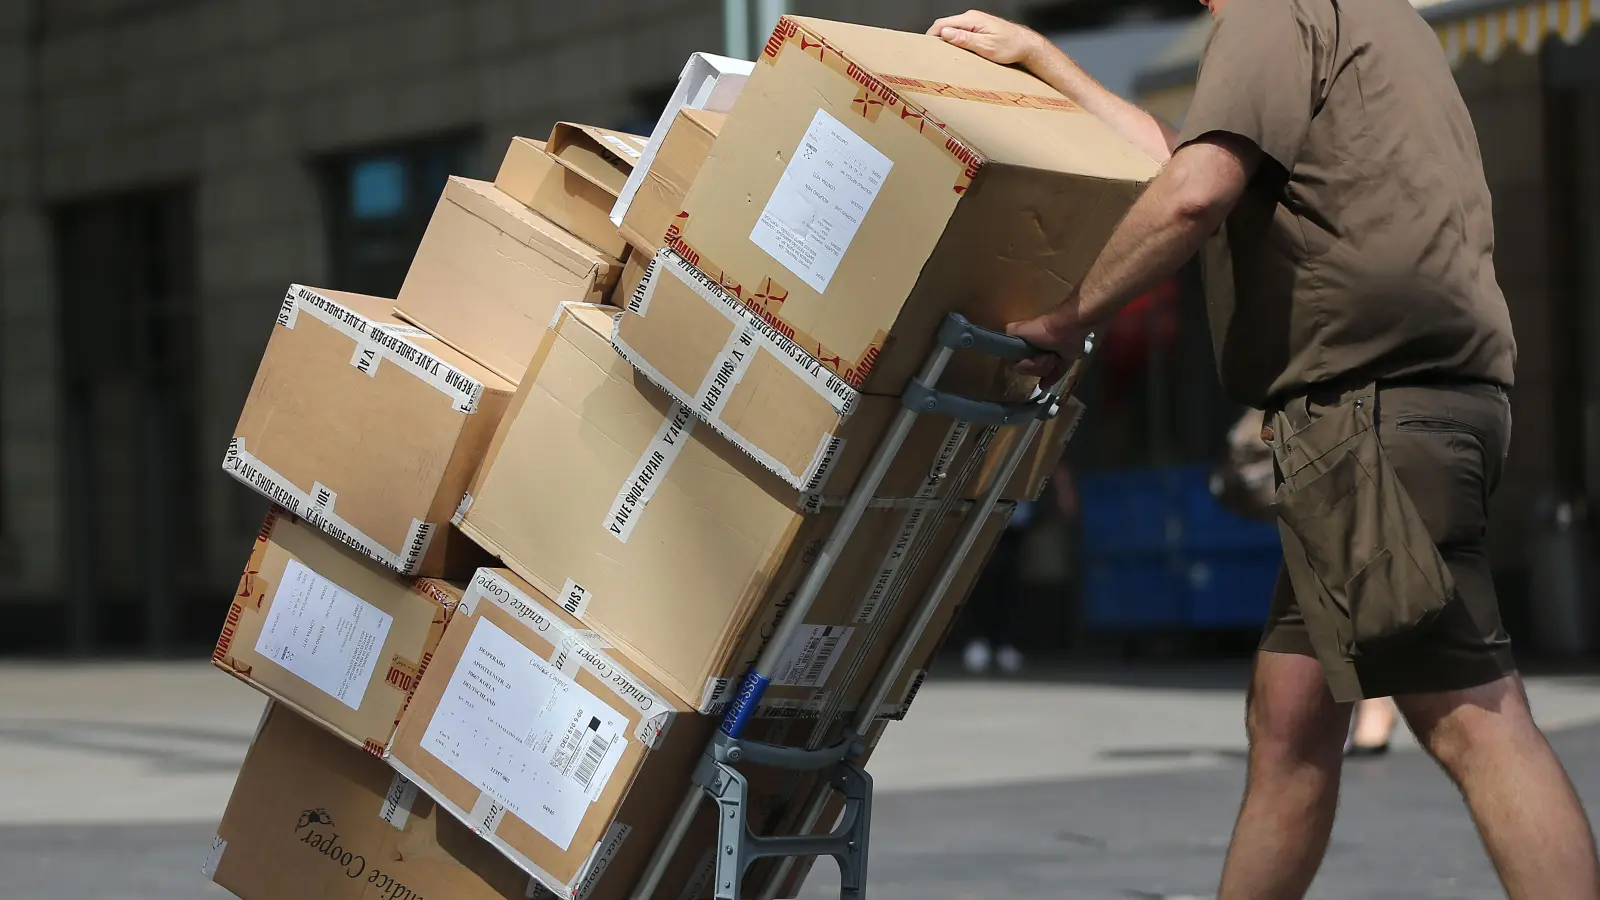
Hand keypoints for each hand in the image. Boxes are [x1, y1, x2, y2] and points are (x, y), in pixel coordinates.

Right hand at [927, 10, 1046, 68]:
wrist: (1025, 45)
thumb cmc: (1010, 46)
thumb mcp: (986, 46)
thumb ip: (965, 39)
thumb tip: (946, 33)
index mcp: (971, 20)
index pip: (943, 24)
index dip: (931, 36)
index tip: (924, 48)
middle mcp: (971, 18)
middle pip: (945, 26)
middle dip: (936, 39)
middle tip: (930, 55)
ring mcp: (974, 23)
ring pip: (952, 30)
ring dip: (945, 41)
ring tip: (941, 55)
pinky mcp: (977, 29)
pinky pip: (960, 33)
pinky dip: (954, 42)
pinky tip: (954, 52)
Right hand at [1006, 311, 1086, 386]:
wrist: (1066, 329)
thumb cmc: (1040, 329)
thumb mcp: (1015, 331)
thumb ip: (1006, 338)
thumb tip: (1001, 346)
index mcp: (1023, 345)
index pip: (1016, 364)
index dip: (1022, 365)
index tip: (1026, 360)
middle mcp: (1034, 351)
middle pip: (1029, 370)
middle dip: (1035, 365)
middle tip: (1041, 357)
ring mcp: (1049, 357)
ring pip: (1042, 372)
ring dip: (1046, 366)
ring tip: (1052, 357)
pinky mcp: (1063, 361)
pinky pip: (1055, 374)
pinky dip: (1050, 379)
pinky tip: (1044, 385)